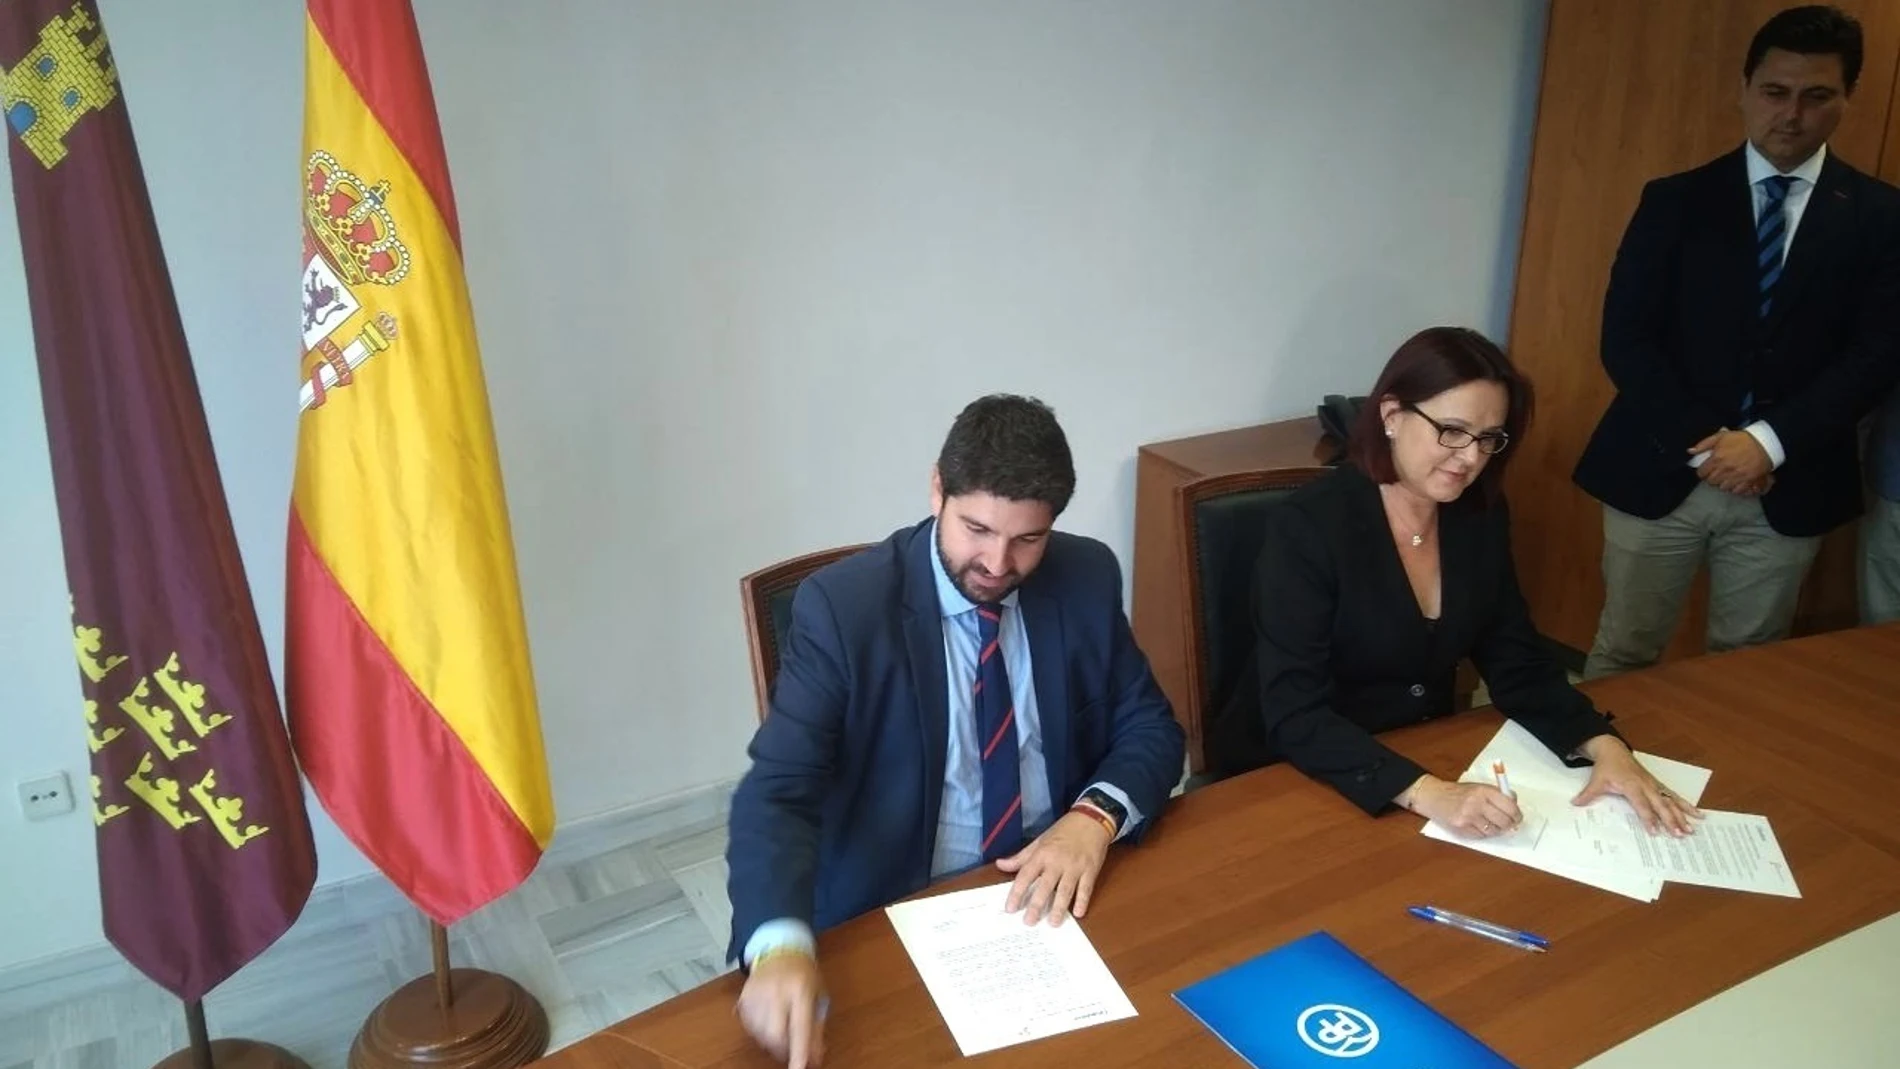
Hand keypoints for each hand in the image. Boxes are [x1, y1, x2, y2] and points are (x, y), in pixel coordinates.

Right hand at [736, 950, 825, 1067]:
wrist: (781, 950)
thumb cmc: (804, 975)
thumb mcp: (818, 998)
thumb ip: (817, 1029)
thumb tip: (815, 1059)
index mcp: (800, 990)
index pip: (799, 1028)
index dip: (799, 1053)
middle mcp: (777, 991)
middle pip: (775, 1036)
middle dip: (782, 1049)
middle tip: (790, 1047)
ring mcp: (757, 993)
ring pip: (760, 1034)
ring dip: (770, 1040)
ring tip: (780, 1026)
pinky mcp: (743, 996)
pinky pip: (748, 1026)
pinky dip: (758, 1031)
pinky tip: (767, 1020)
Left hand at [996, 810, 1113, 925]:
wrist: (1091, 820)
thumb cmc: (1063, 831)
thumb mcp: (1040, 840)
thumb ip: (1021, 857)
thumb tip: (1000, 864)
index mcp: (1042, 854)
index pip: (1026, 875)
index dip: (1017, 893)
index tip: (1010, 908)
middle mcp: (1057, 861)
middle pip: (1045, 886)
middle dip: (1036, 905)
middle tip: (1029, 922)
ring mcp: (1075, 867)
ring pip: (1065, 891)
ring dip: (1059, 908)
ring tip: (1053, 923)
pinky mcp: (1090, 870)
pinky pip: (1086, 889)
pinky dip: (1082, 901)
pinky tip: (1078, 914)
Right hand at [1405, 775, 1522, 838]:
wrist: (1433, 796)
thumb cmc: (1458, 792)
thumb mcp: (1478, 787)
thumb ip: (1496, 795)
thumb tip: (1515, 805)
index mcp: (1483, 791)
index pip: (1510, 806)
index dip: (1517, 814)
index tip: (1518, 817)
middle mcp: (1476, 803)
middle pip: (1504, 821)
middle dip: (1509, 825)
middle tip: (1509, 824)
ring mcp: (1468, 817)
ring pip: (1494, 831)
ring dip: (1496, 830)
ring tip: (1491, 823)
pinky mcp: (1462, 829)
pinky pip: (1481, 836)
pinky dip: (1483, 833)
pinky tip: (1478, 825)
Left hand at [1574, 735, 1701, 837]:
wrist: (1614, 750)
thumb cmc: (1607, 767)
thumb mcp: (1596, 780)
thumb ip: (1588, 794)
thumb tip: (1575, 804)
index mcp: (1631, 785)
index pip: (1641, 805)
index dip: (1648, 818)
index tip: (1655, 831)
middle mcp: (1646, 786)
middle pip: (1661, 805)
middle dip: (1671, 820)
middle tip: (1679, 834)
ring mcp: (1654, 785)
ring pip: (1671, 801)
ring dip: (1682, 815)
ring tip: (1692, 829)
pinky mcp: (1659, 785)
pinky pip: (1674, 795)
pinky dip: (1687, 805)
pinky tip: (1699, 814)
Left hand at [1689, 430, 1771, 494]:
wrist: (1765, 443)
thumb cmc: (1742, 439)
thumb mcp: (1721, 436)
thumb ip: (1704, 444)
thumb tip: (1690, 451)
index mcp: (1717, 458)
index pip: (1702, 473)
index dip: (1703, 471)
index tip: (1706, 470)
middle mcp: (1725, 469)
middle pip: (1711, 482)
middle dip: (1712, 478)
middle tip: (1717, 473)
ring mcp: (1736, 477)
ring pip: (1722, 488)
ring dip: (1723, 483)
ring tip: (1727, 477)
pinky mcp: (1748, 481)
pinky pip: (1736, 491)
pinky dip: (1735, 488)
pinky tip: (1736, 482)